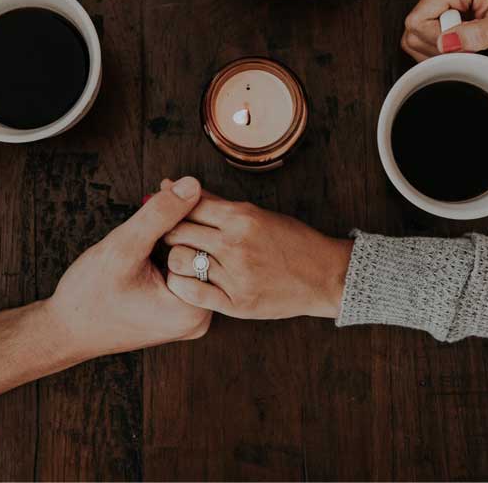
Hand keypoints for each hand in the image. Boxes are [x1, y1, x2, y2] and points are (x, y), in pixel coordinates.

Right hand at [40, 176, 210, 361]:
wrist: (66, 331)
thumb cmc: (89, 295)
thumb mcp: (124, 247)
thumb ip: (160, 215)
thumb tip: (193, 185)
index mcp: (194, 309)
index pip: (208, 244)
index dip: (187, 210)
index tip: (166, 187)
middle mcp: (199, 317)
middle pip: (203, 251)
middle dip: (182, 218)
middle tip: (161, 190)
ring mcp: (190, 317)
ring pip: (193, 258)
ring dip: (175, 231)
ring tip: (154, 210)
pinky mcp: (178, 313)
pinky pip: (183, 271)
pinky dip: (169, 248)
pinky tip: (152, 234)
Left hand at [161, 183, 353, 319]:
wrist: (323, 275)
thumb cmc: (291, 241)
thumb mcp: (256, 214)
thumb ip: (216, 203)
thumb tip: (178, 186)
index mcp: (241, 217)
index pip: (189, 205)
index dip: (170, 207)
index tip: (165, 211)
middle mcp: (235, 244)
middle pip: (178, 231)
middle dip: (168, 232)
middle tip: (168, 236)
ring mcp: (235, 275)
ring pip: (179, 261)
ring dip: (174, 258)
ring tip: (180, 258)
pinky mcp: (236, 303)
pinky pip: (191, 292)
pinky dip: (181, 284)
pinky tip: (187, 280)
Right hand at [401, 0, 487, 59]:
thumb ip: (479, 35)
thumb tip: (445, 44)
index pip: (419, 21)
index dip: (438, 42)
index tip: (465, 46)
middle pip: (413, 29)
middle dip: (439, 47)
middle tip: (468, 45)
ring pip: (413, 34)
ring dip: (437, 48)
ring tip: (464, 40)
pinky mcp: (433, 2)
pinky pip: (420, 32)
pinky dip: (437, 43)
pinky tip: (457, 38)